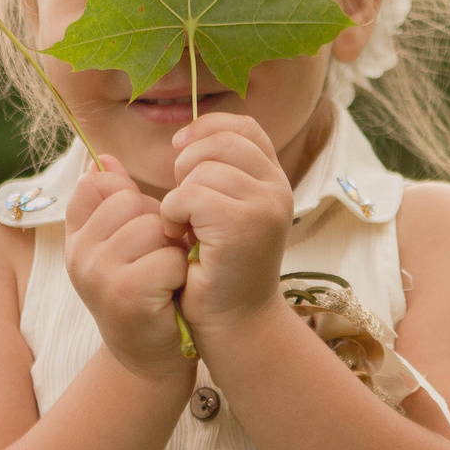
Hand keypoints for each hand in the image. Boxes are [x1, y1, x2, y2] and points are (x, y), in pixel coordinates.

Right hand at [66, 156, 194, 379]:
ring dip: (172, 252)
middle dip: (159, 228)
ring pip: (153, 228)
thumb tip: (102, 157)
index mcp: (76, 237)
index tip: (137, 236)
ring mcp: (97, 274)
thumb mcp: (121, 246)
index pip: (98, 185)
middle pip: (132, 203)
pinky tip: (171, 294)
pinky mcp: (124, 294)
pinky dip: (180, 275)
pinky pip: (168, 259)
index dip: (131, 204)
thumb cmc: (143, 294)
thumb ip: (111, 202)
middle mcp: (78, 254)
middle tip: (158, 262)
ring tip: (165, 277)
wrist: (148, 360)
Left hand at [161, 114, 295, 333]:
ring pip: (202, 169)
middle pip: (220, 143)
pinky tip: (177, 236)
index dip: (208, 128)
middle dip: (187, 165)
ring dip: (178, 196)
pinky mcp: (243, 225)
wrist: (233, 322)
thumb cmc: (218, 269)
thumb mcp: (221, 211)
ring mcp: (264, 206)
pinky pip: (190, 195)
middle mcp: (276, 189)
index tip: (180, 148)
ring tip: (182, 226)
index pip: (244, 127)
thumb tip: (179, 136)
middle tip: (181, 204)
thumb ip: (213, 173)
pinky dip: (172, 214)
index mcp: (273, 181)